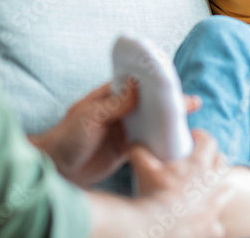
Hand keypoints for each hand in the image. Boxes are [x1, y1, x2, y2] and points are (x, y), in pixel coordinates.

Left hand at [32, 81, 200, 187]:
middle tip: (192, 103)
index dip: (155, 83)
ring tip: (190, 123)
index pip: (137, 85)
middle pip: (149, 104)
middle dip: (169, 103)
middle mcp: (120, 111)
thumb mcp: (90, 117)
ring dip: (168, 123)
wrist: (57, 167)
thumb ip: (114, 104)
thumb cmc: (67, 136)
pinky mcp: (126, 150)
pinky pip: (148, 143)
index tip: (174, 82)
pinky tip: (176, 144)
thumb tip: (135, 85)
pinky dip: (161, 143)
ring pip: (152, 124)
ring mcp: (124, 130)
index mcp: (110, 97)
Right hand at [128, 130, 230, 237]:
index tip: (192, 137)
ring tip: (204, 187)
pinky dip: (212, 220)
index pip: (209, 142)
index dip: (201, 136)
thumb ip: (138, 150)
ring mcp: (214, 206)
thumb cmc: (154, 195)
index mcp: (198, 165)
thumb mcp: (143, 167)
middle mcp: (212, 184)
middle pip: (222, 163)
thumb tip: (133, 143)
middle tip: (199, 159)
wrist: (158, 225)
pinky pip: (218, 223)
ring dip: (218, 186)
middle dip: (213, 158)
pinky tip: (202, 219)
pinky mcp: (211, 226)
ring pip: (227, 189)